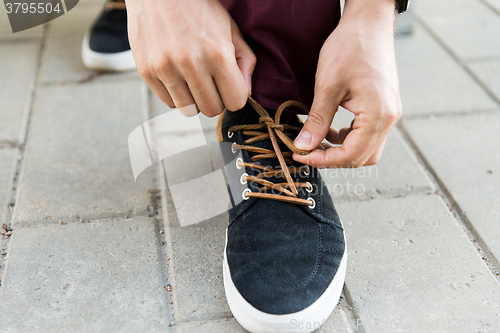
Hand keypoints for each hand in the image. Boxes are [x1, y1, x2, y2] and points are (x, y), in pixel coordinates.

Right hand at [126, 0, 255, 116]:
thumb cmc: (199, 8)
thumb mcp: (230, 28)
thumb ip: (245, 61)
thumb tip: (246, 94)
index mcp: (218, 54)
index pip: (235, 101)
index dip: (235, 96)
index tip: (229, 86)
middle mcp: (191, 64)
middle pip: (212, 109)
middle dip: (216, 99)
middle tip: (211, 82)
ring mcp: (166, 69)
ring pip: (189, 110)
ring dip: (195, 99)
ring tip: (194, 79)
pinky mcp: (147, 72)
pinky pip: (169, 102)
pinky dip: (176, 95)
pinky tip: (178, 76)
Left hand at [293, 0, 401, 167]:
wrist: (368, 23)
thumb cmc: (351, 47)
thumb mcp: (327, 86)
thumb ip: (317, 121)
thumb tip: (304, 146)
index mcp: (378, 115)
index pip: (350, 155)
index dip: (323, 160)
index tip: (300, 155)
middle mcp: (389, 118)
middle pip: (361, 158)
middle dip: (331, 158)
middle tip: (305, 150)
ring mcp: (389, 113)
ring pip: (366, 149)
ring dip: (340, 150)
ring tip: (315, 141)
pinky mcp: (384, 108)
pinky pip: (367, 135)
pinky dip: (348, 138)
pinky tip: (330, 129)